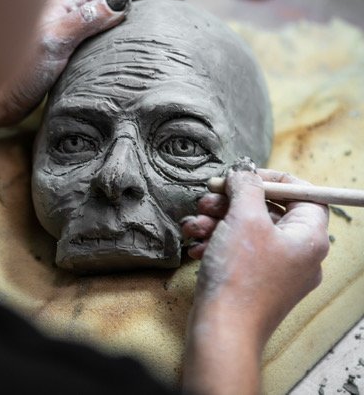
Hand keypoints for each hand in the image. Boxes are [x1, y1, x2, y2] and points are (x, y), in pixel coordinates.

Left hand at [0, 0, 187, 127]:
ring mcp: (64, 35)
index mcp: (64, 6)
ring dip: (133, 12)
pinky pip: (98, 37)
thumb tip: (120, 1)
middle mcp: (65, 15)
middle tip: (176, 0)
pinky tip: (127, 45)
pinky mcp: (63, 56)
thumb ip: (84, 21)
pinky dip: (118, 35)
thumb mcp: (53, 42)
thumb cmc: (15, 73)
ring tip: (158, 18)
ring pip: (106, 15)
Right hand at [180, 168, 328, 394]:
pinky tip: (196, 247)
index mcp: (309, 237)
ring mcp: (277, 271)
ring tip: (194, 225)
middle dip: (232, 201)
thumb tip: (243, 173)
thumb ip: (246, 187)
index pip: (303, 193)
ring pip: (248, 231)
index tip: (242, 176)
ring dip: (217, 222)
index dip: (271, 179)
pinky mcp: (254, 284)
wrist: (222, 330)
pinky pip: (238, 253)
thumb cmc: (240, 276)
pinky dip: (216, 244)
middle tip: (208, 199)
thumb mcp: (243, 218)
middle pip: (269, 211)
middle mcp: (299, 254)